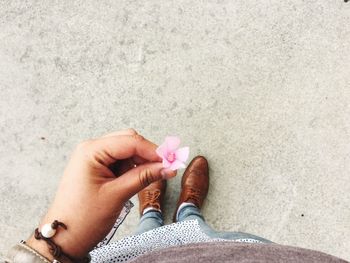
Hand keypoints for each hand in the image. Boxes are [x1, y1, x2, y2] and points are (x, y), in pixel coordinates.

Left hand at [27, 129, 175, 260]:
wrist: (65, 237)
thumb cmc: (83, 218)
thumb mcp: (117, 195)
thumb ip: (143, 177)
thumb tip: (167, 167)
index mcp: (91, 150)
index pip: (130, 141)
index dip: (153, 151)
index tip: (171, 161)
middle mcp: (92, 149)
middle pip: (129, 141)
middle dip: (147, 154)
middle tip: (164, 169)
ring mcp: (94, 158)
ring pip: (127, 150)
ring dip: (141, 162)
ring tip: (148, 179)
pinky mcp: (97, 167)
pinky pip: (121, 161)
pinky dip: (133, 168)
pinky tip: (137, 179)